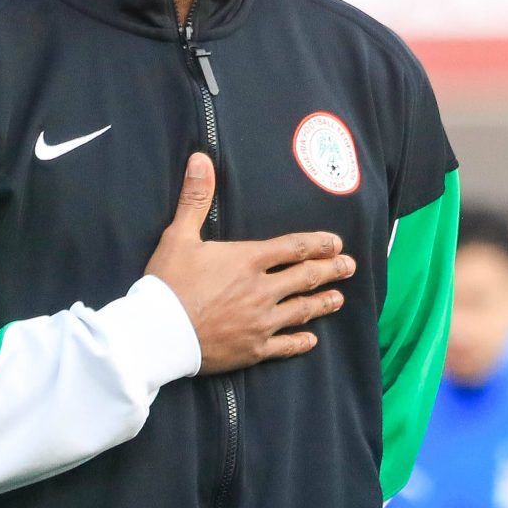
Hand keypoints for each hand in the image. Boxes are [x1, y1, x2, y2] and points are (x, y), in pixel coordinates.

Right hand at [145, 153, 354, 373]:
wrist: (156, 334)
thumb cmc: (167, 283)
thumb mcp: (179, 235)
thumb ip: (195, 198)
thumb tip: (200, 158)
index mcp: (249, 260)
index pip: (294, 247)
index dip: (318, 244)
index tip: (336, 243)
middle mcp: (262, 290)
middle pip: (306, 277)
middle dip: (331, 270)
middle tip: (350, 266)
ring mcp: (260, 321)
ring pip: (302, 310)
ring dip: (323, 303)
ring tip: (339, 299)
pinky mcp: (253, 349)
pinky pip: (284, 347)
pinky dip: (300, 343)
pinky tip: (311, 340)